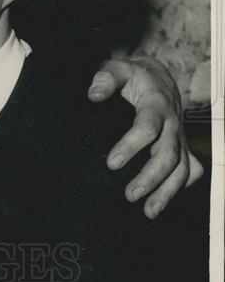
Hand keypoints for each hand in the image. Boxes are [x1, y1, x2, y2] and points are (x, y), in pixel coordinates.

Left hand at [87, 56, 203, 218]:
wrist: (158, 78)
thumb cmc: (134, 77)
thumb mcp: (119, 69)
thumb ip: (106, 79)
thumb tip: (93, 95)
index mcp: (156, 104)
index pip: (147, 127)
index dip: (131, 145)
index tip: (112, 163)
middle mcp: (172, 124)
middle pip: (168, 154)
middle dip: (150, 177)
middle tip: (130, 195)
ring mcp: (179, 138)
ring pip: (182, 168)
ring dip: (167, 192)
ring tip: (148, 211)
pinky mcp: (182, 148)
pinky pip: (189, 171)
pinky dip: (179, 188)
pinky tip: (161, 202)